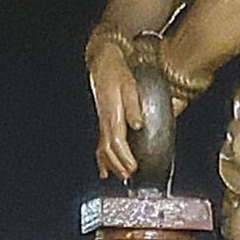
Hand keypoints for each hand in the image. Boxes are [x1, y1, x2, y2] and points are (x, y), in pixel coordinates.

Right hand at [86, 41, 140, 181]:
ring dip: (111, 164)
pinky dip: (102, 159)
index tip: (133, 167)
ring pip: (103, 149)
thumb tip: (139, 125)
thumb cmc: (118, 75)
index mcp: (113, 115)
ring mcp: (102, 122)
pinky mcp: (103, 121)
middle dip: (118, 164)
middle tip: (129, 175)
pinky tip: (104, 170)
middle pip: (109, 149)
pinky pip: (100, 144)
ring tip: (120, 175)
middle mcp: (105, 121)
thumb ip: (134, 108)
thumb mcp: (130, 88)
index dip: (125, 156)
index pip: (117, 142)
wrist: (104, 64)